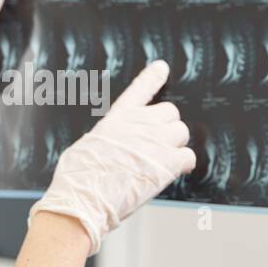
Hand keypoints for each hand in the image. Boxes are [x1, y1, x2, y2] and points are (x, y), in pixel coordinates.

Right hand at [28, 60, 195, 255]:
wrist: (83, 198)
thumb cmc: (78, 178)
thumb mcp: (87, 146)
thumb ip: (108, 139)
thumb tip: (113, 146)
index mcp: (117, 118)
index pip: (139, 89)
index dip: (153, 77)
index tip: (161, 68)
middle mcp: (139, 124)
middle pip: (170, 112)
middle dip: (166, 127)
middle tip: (157, 146)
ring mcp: (155, 141)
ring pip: (181, 132)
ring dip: (176, 145)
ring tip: (162, 161)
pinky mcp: (167, 163)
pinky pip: (188, 156)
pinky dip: (184, 165)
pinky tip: (174, 172)